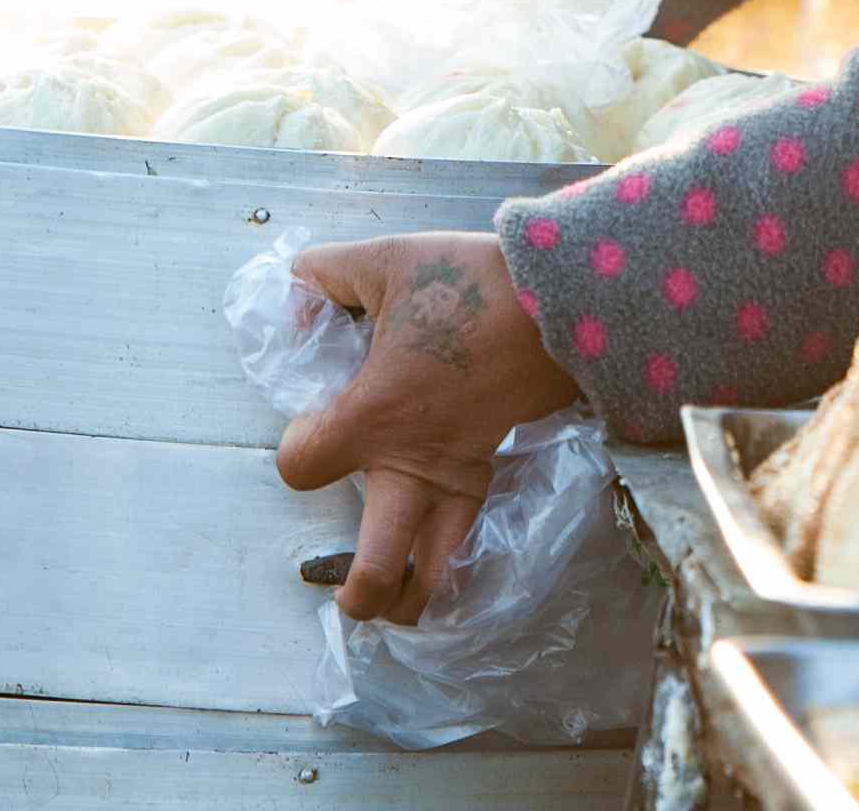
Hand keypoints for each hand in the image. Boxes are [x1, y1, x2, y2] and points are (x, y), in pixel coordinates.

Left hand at [275, 232, 580, 623]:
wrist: (565, 295)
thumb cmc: (471, 282)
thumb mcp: (386, 258)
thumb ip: (326, 273)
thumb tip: (292, 293)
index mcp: (373, 418)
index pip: (301, 467)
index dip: (293, 445)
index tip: (309, 418)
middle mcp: (414, 464)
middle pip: (378, 569)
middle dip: (360, 596)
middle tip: (345, 595)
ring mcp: (461, 471)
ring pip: (440, 569)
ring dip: (414, 595)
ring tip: (395, 600)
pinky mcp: (497, 461)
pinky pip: (471, 529)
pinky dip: (454, 556)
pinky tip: (442, 553)